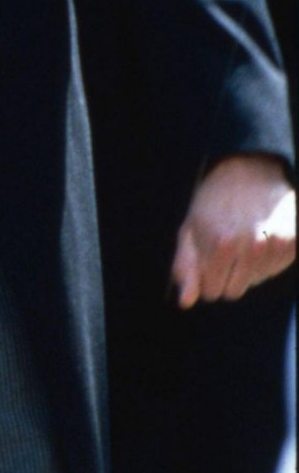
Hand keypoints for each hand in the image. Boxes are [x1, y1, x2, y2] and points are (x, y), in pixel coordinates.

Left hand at [171, 154, 295, 306]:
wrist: (252, 169)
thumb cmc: (214, 200)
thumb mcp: (190, 228)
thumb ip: (185, 267)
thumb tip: (186, 302)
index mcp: (221, 244)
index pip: (212, 292)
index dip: (206, 277)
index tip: (206, 260)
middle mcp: (252, 247)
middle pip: (234, 291)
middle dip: (225, 275)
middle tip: (224, 249)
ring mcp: (276, 245)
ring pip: (256, 281)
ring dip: (246, 267)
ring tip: (242, 238)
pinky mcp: (293, 242)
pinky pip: (274, 270)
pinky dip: (266, 259)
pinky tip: (260, 236)